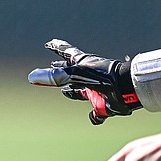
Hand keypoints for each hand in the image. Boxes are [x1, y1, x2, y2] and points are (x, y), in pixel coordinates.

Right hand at [27, 38, 141, 123]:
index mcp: (81, 65)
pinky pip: (97, 113)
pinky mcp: (105, 106)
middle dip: (62, 72)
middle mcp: (87, 77)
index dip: (57, 48)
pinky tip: (94, 117)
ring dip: (75, 93)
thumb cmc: (102, 76)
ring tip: (67, 92)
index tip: (49, 43)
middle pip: (71, 74)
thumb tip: (31, 77)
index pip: (65, 53)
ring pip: (82, 92)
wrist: (128, 88)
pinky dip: (95, 116)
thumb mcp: (74, 75)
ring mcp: (96, 90)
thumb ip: (54, 77)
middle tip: (52, 68)